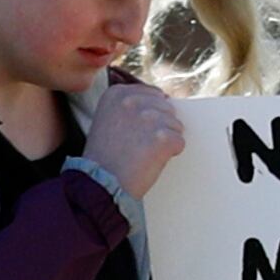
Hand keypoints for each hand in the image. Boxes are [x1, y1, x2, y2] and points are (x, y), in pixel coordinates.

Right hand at [82, 82, 188, 200]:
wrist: (100, 186)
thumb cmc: (103, 158)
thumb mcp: (106, 120)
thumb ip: (129, 106)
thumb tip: (162, 100)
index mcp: (116, 93)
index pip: (153, 94)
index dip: (151, 115)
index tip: (135, 131)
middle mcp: (132, 101)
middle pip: (167, 108)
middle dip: (160, 126)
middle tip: (139, 146)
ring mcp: (149, 118)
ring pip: (175, 125)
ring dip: (165, 142)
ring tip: (142, 154)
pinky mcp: (163, 138)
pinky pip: (179, 142)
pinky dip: (170, 154)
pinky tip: (150, 161)